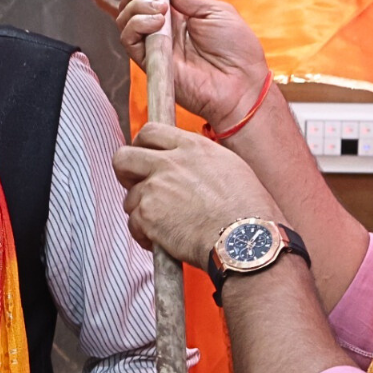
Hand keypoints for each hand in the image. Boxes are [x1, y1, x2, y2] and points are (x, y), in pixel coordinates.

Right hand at [105, 0, 270, 130]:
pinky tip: (157, 23)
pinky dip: (137, 24)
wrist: (238, 84)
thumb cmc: (235, 50)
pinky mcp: (148, 60)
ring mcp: (154, 43)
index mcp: (180, 12)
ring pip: (125, 17)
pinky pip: (128, 38)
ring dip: (137, 5)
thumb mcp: (215, 11)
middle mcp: (162, 26)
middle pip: (131, 1)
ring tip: (161, 10)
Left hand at [112, 123, 280, 266]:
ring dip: (142, 211)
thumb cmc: (249, 210)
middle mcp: (169, 163)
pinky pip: (133, 224)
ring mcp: (155, 188)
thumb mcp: (230, 167)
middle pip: (124, 157)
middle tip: (135, 186)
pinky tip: (163, 241)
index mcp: (192, 147)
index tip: (144, 157)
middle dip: (125, 172)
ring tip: (164, 225)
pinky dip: (144, 235)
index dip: (141, 145)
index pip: (150, 131)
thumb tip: (186, 166)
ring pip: (130, 197)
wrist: (245, 239)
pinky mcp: (147, 215)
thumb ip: (199, 161)